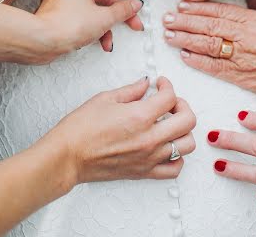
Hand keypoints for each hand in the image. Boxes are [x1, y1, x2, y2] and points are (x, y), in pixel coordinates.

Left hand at [34, 0, 146, 61]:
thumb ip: (123, 9)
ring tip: (111, 39)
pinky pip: (84, 13)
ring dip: (107, 23)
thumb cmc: (65, 25)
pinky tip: (100, 41)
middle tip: (134, 22)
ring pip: (95, 6)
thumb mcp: (103, 18)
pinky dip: (94, 25)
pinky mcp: (60, 9)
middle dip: (120, 12)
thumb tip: (135, 5)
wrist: (40, 41)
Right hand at [49, 76, 195, 183]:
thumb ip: (131, 90)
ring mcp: (149, 157)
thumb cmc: (80, 128)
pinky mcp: (144, 172)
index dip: (167, 85)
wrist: (67, 156)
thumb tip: (145, 83)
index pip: (170, 97)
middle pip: (188, 120)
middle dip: (182, 105)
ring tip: (170, 122)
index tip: (160, 84)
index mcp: (140, 116)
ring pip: (187, 144)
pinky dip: (178, 157)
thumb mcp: (106, 98)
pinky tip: (167, 146)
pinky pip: (174, 169)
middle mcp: (149, 138)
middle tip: (170, 101)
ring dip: (183, 130)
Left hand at [163, 1, 255, 108]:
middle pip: (208, 25)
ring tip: (169, 34)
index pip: (218, 10)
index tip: (180, 4)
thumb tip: (219, 14)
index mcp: (251, 19)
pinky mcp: (242, 76)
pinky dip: (197, 60)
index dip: (196, 7)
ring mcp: (242, 56)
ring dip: (185, 39)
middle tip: (167, 18)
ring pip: (207, 44)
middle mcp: (245, 36)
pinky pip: (215, 67)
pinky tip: (184, 55)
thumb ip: (243, 18)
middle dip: (184, 21)